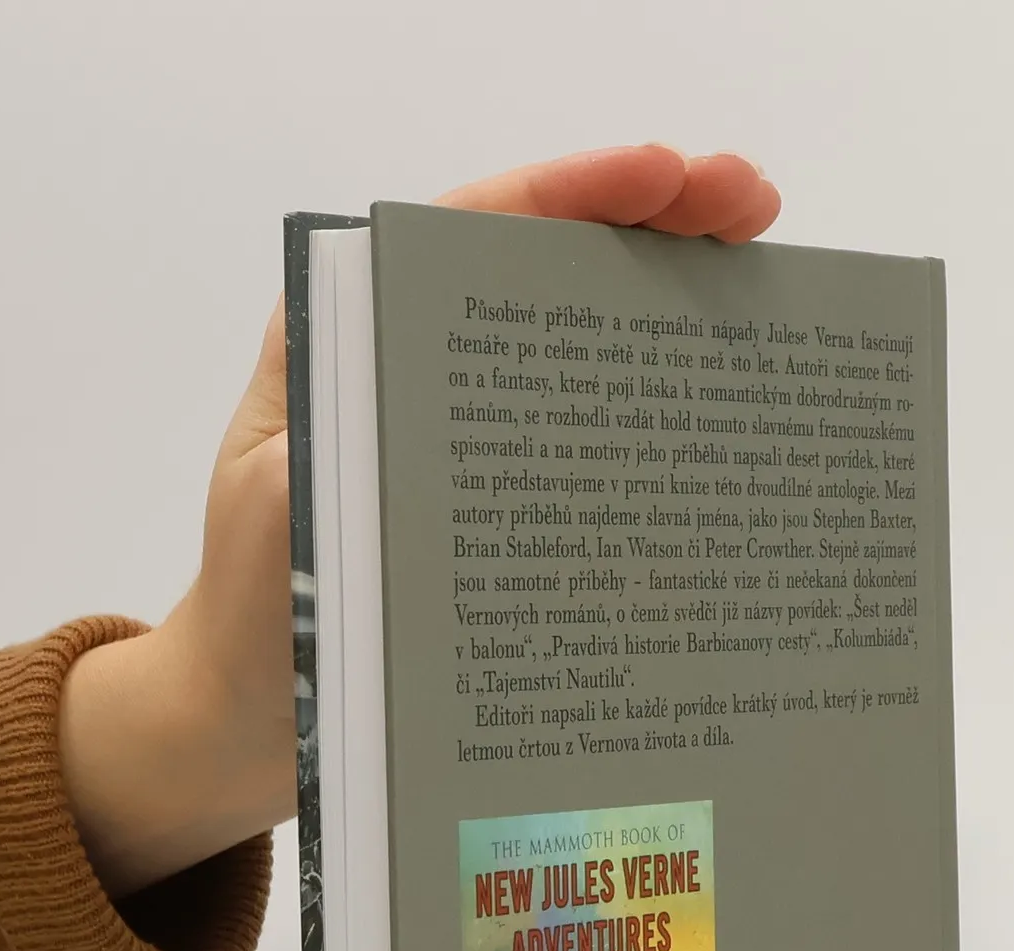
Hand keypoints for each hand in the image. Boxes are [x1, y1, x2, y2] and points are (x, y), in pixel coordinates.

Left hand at [60, 146, 778, 898]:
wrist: (248, 711)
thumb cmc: (257, 615)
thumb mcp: (287, 512)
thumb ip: (352, 440)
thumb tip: (462, 399)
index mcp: (353, 335)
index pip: (476, 225)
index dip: (581, 189)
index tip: (674, 177)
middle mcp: (412, 361)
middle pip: (547, 263)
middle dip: (656, 222)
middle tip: (756, 205)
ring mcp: (460, 428)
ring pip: (578, 338)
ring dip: (671, 300)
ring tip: (764, 273)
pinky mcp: (494, 496)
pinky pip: (583, 431)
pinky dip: (652, 405)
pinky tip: (722, 400)